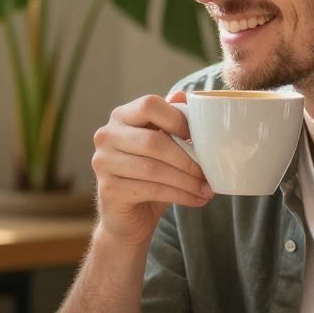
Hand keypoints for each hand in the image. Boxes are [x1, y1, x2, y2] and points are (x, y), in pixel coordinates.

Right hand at [90, 91, 212, 244]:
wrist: (128, 217)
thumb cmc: (150, 176)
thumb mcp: (163, 146)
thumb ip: (172, 121)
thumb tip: (185, 95)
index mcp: (121, 116)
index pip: (149, 104)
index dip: (178, 118)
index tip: (200, 138)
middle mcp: (106, 136)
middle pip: (153, 141)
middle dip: (187, 159)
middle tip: (210, 172)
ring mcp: (103, 163)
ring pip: (154, 168)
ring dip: (187, 181)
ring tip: (207, 189)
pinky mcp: (109, 190)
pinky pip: (151, 190)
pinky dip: (180, 195)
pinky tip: (196, 199)